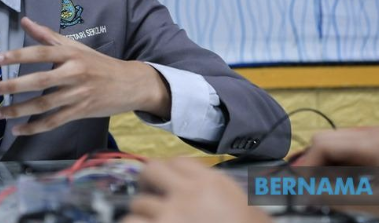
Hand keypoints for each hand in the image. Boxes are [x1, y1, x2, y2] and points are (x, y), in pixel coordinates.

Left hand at [0, 17, 170, 135]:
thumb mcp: (76, 46)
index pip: (40, 53)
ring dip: (17, 110)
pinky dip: (34, 127)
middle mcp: (74, 73)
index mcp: (71, 54)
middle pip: (39, 81)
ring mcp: (77, 95)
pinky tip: (17, 129)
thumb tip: (25, 21)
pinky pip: (53, 121)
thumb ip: (47, 36)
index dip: (17, 56)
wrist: (130, 84)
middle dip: (13, 86)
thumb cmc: (99, 63)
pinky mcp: (80, 112)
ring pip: (43, 105)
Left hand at [123, 157, 270, 222]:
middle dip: (147, 184)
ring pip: (139, 202)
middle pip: (151, 170)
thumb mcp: (247, 209)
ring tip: (149, 221)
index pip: (178, 162)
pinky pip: (132, 221)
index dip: (168, 173)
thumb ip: (224, 196)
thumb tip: (215, 197)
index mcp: (213, 183)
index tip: (166, 185)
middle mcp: (190, 193)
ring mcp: (172, 212)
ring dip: (141, 215)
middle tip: (150, 197)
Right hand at [295, 128, 378, 222]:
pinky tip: (343, 185)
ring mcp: (375, 137)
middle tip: (310, 191)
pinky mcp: (377, 145)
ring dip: (326, 167)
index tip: (299, 186)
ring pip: (334, 146)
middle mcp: (371, 134)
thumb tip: (306, 194)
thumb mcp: (377, 203)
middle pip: (326, 141)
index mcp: (372, 143)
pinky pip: (347, 151)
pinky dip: (339, 167)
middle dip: (314, 166)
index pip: (324, 144)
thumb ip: (338, 196)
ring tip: (327, 192)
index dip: (307, 165)